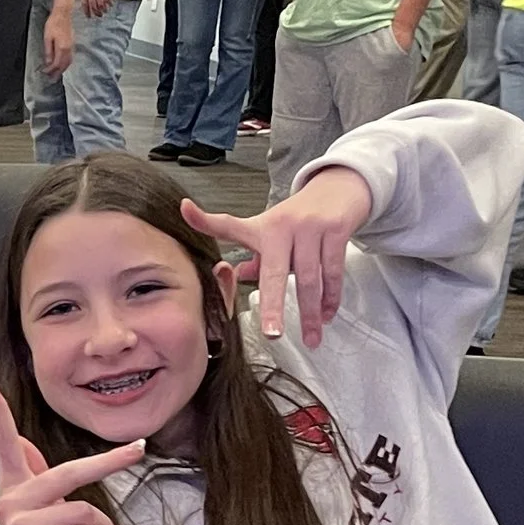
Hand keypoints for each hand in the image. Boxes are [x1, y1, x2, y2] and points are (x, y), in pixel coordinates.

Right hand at [0, 380, 137, 524]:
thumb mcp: (38, 510)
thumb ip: (35, 476)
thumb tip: (25, 440)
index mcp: (15, 488)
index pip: (3, 445)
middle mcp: (12, 502)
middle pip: (68, 473)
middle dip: (108, 462)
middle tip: (137, 449)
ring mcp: (20, 523)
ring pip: (82, 510)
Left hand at [42, 0, 75, 77]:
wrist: (63, 14)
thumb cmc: (54, 23)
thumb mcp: (47, 38)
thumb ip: (48, 52)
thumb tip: (48, 62)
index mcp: (62, 48)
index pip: (56, 64)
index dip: (50, 70)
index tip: (45, 73)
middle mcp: (68, 48)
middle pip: (63, 65)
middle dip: (57, 73)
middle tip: (52, 79)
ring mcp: (71, 46)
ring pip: (68, 62)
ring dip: (63, 69)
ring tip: (56, 74)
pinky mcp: (72, 44)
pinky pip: (70, 57)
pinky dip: (66, 63)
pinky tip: (62, 64)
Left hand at [181, 168, 369, 345]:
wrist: (339, 185)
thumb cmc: (299, 214)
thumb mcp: (271, 230)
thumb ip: (255, 255)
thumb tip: (239, 276)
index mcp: (262, 227)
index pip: (228, 225)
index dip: (204, 219)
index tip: (184, 209)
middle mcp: (284, 226)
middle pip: (276, 272)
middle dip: (273, 305)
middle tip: (271, 334)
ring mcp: (311, 228)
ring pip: (310, 278)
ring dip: (311, 311)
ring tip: (311, 338)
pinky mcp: (337, 230)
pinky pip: (333, 272)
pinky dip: (330, 297)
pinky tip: (327, 315)